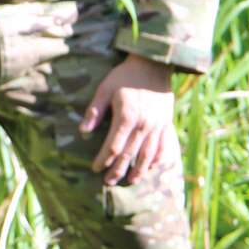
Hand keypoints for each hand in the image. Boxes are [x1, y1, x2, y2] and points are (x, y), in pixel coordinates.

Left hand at [80, 54, 177, 185]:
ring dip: (139, 170)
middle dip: (118, 170)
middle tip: (108, 182)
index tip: (94, 168)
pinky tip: (151, 167)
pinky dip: (158, 159)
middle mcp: (144, 125)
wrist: (153, 65)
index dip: (103, 159)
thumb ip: (94, 111)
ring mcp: (158, 126)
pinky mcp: (167, 123)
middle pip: (130, 154)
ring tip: (130, 181)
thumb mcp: (104, 89)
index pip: (114, 146)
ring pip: (149, 154)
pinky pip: (165, 146)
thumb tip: (82, 132)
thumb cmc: (124, 76)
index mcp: (127, 116)